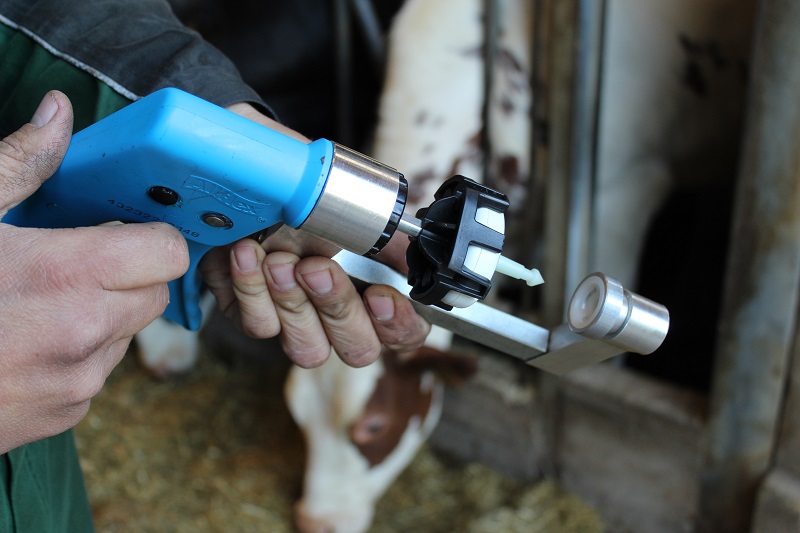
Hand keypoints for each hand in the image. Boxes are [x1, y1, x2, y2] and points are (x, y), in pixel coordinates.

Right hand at [0, 92, 188, 453]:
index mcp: (66, 275)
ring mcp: (76, 382)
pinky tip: (21, 344)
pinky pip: (96, 373)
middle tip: (69, 264)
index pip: (168, 252)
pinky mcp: (63, 415)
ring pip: (127, 334)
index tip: (123, 230)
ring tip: (33, 306)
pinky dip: (75, 356)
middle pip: (154, 293)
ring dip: (101, 316)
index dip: (151, 236)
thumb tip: (59, 113)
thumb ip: (19, 165)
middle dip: (127, 274)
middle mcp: (84, 334)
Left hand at [201, 103, 429, 368]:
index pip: (403, 333)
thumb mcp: (352, 207)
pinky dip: (251, 287)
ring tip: (279, 259)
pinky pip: (259, 325)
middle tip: (316, 267)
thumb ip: (389, 237)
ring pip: (308, 349)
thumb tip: (417, 259)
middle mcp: (336, 317)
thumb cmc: (303, 193)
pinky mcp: (252, 316)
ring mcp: (294, 322)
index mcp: (371, 294)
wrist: (250, 178)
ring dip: (293, 302)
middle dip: (337, 307)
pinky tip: (247, 254)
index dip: (398, 324)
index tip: (379, 295)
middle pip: (358, 350)